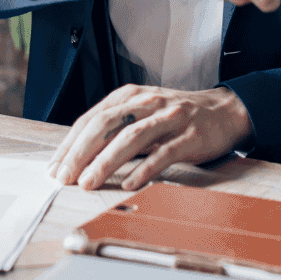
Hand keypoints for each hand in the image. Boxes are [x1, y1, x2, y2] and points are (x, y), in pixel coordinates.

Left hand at [45, 84, 252, 190]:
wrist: (225, 111)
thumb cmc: (177, 116)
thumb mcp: (143, 112)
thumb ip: (116, 127)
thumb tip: (79, 156)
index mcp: (131, 96)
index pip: (92, 118)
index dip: (71, 143)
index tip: (55, 166)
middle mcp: (148, 103)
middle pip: (107, 124)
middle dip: (81, 152)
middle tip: (65, 176)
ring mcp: (170, 119)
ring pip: (131, 137)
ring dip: (106, 161)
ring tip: (89, 182)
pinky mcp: (190, 137)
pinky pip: (164, 153)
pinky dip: (144, 168)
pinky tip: (129, 183)